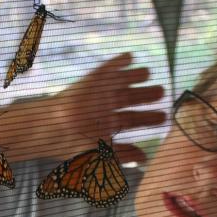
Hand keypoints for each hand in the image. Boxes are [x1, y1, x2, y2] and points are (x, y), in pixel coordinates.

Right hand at [27, 52, 165, 164]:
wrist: (52, 129)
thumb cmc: (73, 146)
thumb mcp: (100, 155)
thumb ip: (123, 155)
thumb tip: (145, 158)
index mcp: (108, 125)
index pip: (133, 120)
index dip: (149, 118)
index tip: (164, 117)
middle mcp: (106, 108)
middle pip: (131, 99)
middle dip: (148, 95)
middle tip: (162, 92)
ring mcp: (99, 92)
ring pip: (123, 82)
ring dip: (137, 76)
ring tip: (148, 72)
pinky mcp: (90, 80)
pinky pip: (107, 68)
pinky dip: (119, 62)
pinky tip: (130, 57)